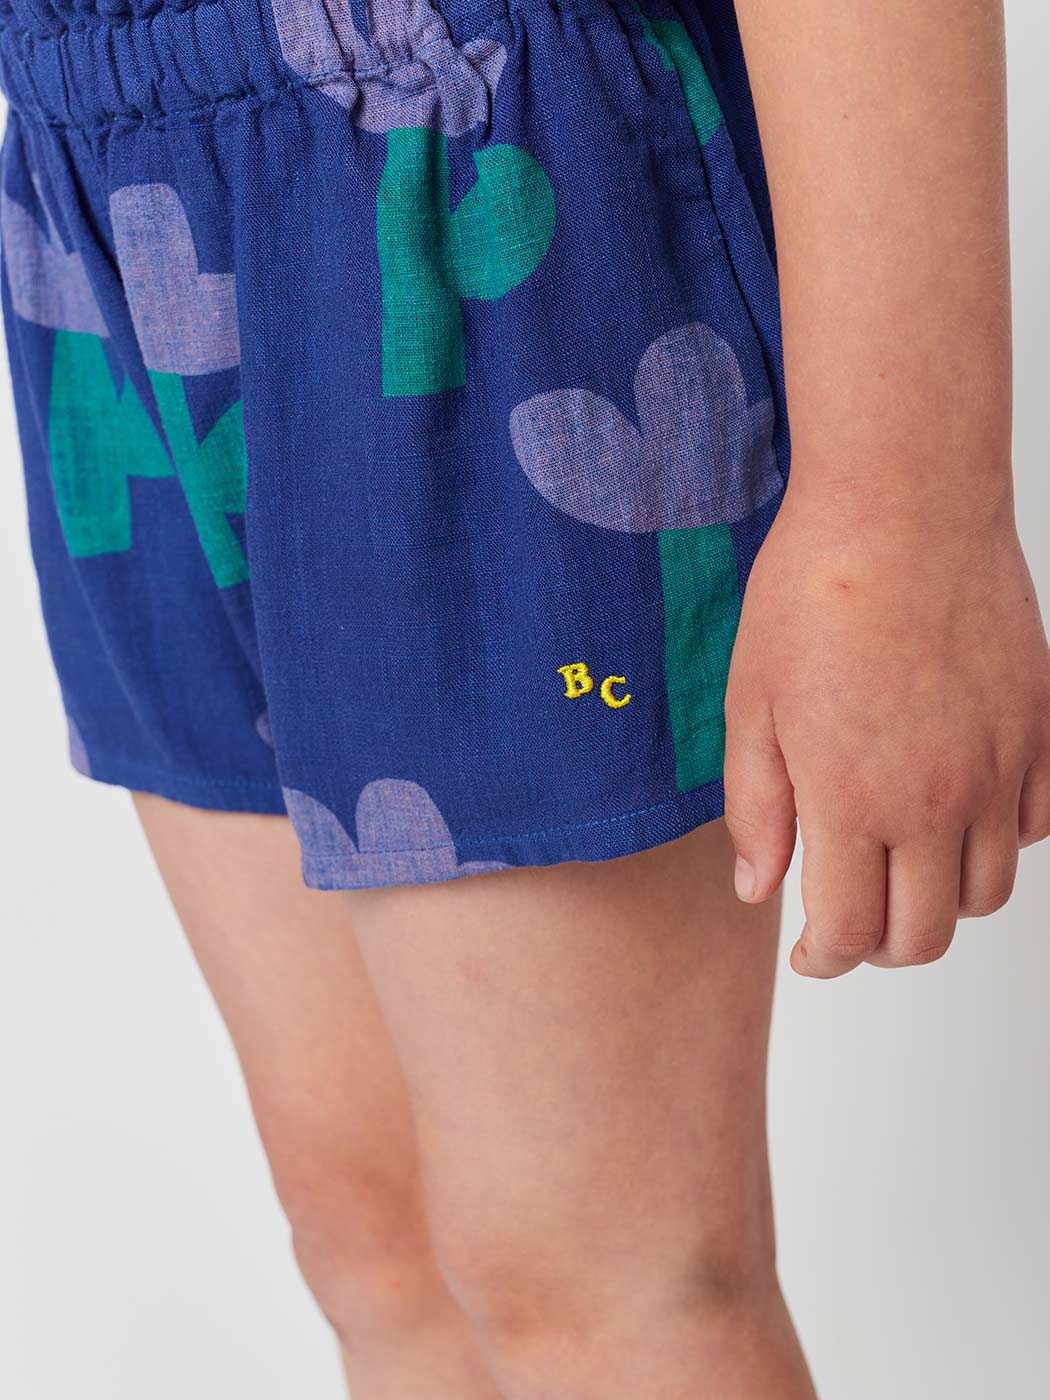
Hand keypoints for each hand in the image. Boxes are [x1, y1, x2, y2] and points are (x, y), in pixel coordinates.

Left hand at [723, 482, 1049, 976]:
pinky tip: (956, 813)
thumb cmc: (814, 594)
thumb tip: (759, 890)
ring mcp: (1000, 768)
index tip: (809, 952)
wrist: (903, 509)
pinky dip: (1000, 843)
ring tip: (899, 869)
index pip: (852, 933)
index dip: (825, 960)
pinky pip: (1038, 825)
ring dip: (940, 903)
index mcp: (854, 799)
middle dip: (880, 950)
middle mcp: (938, 800)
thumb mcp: (752, 705)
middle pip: (926, 935)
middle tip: (849, 925)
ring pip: (988, 891)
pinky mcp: (1040, 730)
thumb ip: (757, 810)